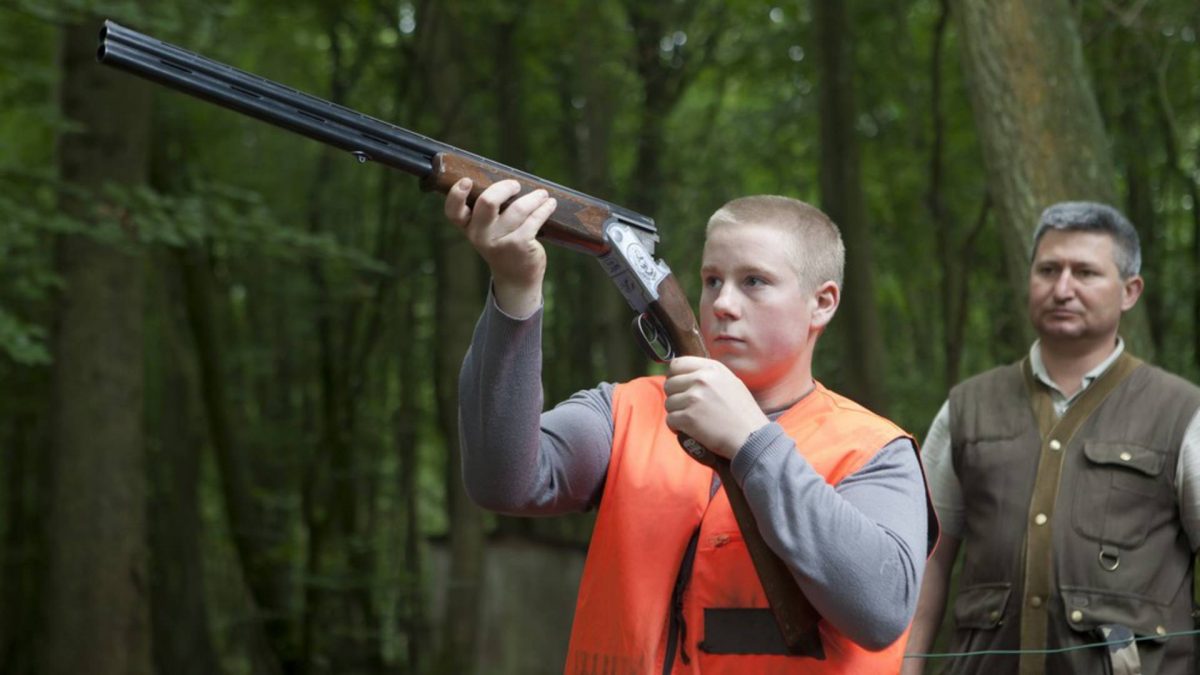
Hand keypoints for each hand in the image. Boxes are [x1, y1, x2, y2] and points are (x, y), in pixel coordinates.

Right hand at [444, 177, 556, 316]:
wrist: (515, 277)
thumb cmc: (502, 245)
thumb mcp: (487, 231)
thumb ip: (488, 211)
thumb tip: (508, 181)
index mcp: (468, 227)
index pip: (453, 211)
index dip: (456, 194)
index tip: (467, 181)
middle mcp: (480, 235)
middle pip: (487, 202)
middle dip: (504, 187)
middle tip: (516, 185)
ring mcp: (500, 241)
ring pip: (517, 208)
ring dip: (533, 198)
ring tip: (542, 194)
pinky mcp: (519, 245)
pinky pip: (534, 219)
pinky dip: (544, 209)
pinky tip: (550, 204)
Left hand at [664, 356, 769, 458]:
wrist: (751, 437)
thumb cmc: (743, 413)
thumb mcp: (731, 382)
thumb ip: (709, 376)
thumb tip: (687, 375)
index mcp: (712, 368)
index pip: (677, 364)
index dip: (674, 377)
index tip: (679, 387)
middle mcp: (701, 379)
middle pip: (669, 384)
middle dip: (675, 397)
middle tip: (687, 408)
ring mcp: (694, 398)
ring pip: (669, 403)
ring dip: (676, 413)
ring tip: (692, 420)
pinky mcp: (689, 417)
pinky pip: (670, 420)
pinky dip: (676, 427)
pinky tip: (689, 430)